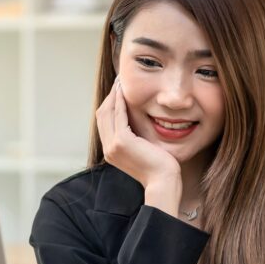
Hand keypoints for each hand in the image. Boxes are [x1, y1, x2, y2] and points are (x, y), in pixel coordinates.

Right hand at [95, 79, 181, 207]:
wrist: (163, 181)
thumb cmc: (159, 168)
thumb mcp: (143, 150)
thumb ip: (136, 138)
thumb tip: (139, 122)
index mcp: (111, 151)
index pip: (105, 122)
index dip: (110, 105)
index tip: (118, 91)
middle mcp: (108, 149)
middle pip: (102, 115)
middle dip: (109, 97)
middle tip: (118, 82)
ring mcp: (112, 146)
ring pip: (107, 113)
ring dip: (113, 96)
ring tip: (120, 82)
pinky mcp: (121, 142)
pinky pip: (118, 116)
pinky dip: (119, 102)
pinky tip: (125, 92)